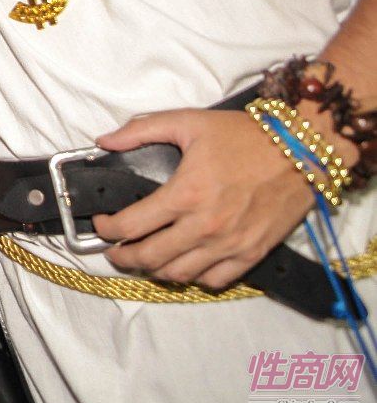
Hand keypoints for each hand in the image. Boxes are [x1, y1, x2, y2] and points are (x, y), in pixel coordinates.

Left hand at [91, 110, 312, 288]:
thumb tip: (104, 141)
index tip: (101, 225)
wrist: (302, 151)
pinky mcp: (252, 253)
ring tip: (143, 259)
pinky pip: (214, 280)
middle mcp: (204, 226)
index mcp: (184, 194)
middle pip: (149, 258)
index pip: (131, 226)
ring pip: (178, 274)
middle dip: (123, 258)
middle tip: (114, 251)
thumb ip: (140, 131)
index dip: (107, 229)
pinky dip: (193, 277)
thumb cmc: (244, 135)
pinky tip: (183, 264)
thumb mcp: (187, 122)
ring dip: (154, 270)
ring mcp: (229, 244)